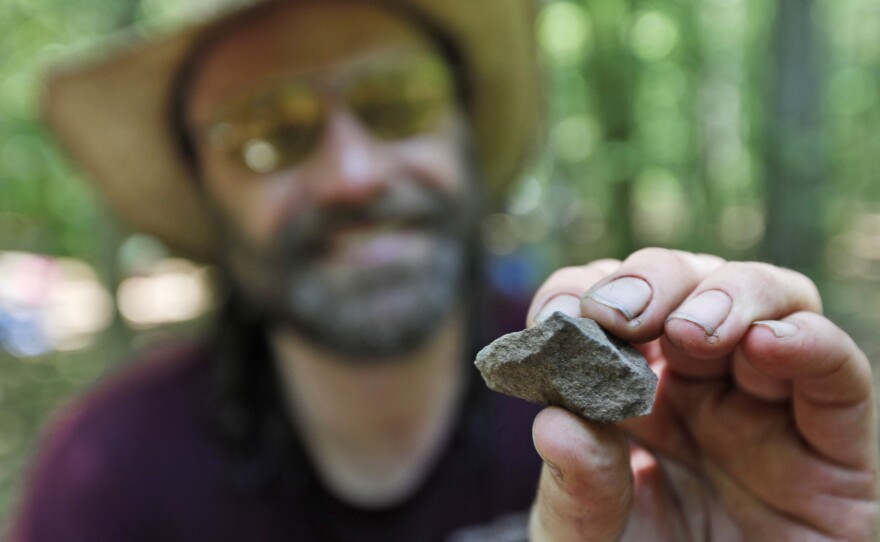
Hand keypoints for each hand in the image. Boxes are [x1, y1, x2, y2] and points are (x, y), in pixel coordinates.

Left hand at [525, 248, 878, 540]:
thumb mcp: (587, 538)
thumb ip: (575, 487)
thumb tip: (555, 423)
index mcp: (631, 391)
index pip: (609, 305)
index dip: (583, 292)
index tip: (561, 316)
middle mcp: (701, 385)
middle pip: (688, 283)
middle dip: (653, 281)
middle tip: (621, 314)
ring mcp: (770, 408)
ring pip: (771, 302)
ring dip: (729, 295)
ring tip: (691, 331)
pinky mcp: (836, 449)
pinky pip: (839, 374)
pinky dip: (809, 341)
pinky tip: (767, 343)